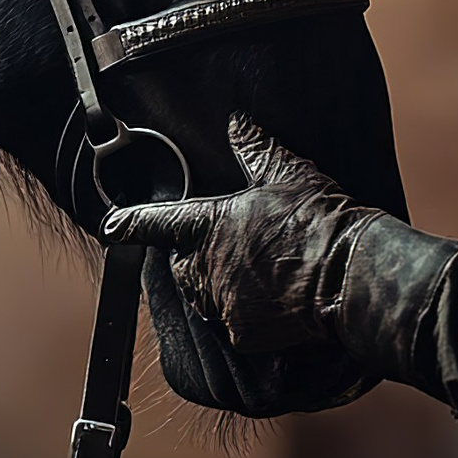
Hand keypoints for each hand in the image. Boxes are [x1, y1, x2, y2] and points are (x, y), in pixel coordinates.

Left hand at [101, 115, 381, 352]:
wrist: (347, 273)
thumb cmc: (317, 219)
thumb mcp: (287, 172)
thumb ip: (255, 149)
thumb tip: (238, 123)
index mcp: (207, 225)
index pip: (154, 223)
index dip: (128, 224)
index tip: (110, 227)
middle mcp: (204, 267)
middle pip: (181, 266)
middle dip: (195, 259)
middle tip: (233, 248)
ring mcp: (220, 303)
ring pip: (205, 297)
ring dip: (219, 287)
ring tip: (259, 273)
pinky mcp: (240, 334)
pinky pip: (231, 325)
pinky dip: (246, 315)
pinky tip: (274, 300)